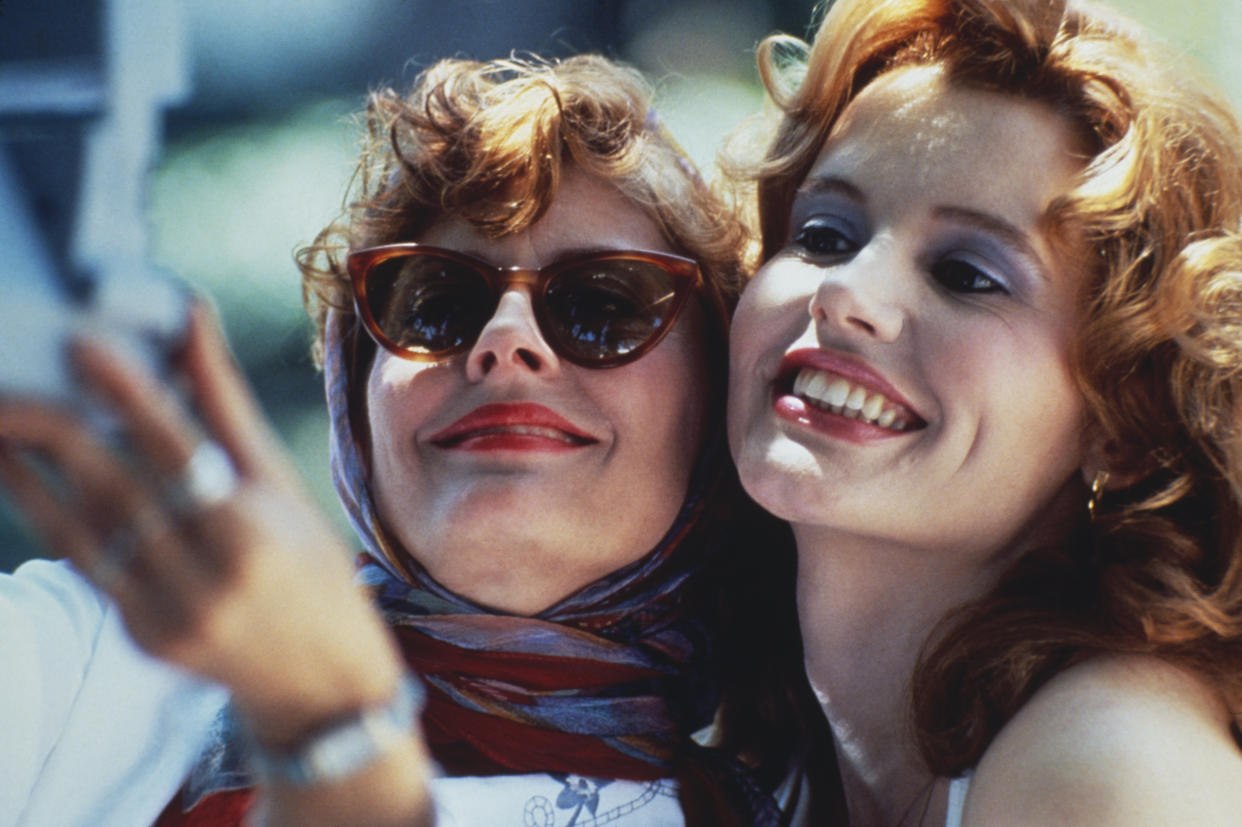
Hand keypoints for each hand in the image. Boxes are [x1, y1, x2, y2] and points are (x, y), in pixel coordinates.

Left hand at [0, 301, 401, 740]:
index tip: (81, 344)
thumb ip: (227, 406)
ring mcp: (167, 615)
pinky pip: (87, 564)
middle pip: (115, 489)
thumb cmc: (314, 566)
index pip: (180, 450)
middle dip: (52, 429)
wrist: (322, 681)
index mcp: (253, 532)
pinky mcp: (141, 638)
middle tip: (8, 381)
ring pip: (83, 528)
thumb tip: (193, 318)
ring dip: (28, 470)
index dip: (129, 394)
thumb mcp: (284, 485)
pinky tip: (19, 473)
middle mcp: (207, 577)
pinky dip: (48, 514)